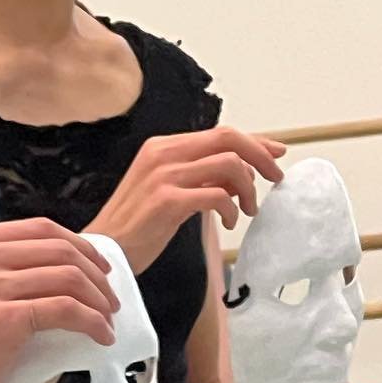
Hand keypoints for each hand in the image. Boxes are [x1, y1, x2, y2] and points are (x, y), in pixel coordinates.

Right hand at [0, 219, 118, 382]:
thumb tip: (55, 272)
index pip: (41, 227)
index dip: (80, 245)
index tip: (98, 269)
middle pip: (60, 247)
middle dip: (96, 272)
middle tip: (110, 298)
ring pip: (68, 275)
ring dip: (99, 298)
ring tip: (108, 319)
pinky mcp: (3, 318)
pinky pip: (66, 309)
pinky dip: (92, 321)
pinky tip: (101, 336)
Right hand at [88, 127, 286, 273]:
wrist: (105, 249)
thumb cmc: (136, 225)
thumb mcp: (169, 190)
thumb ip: (201, 177)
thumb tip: (242, 173)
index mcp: (162, 147)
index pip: (219, 133)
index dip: (253, 141)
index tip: (276, 153)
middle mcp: (162, 153)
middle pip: (228, 138)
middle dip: (260, 155)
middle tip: (276, 177)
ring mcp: (163, 175)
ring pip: (228, 164)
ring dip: (248, 187)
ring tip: (248, 209)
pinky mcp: (166, 200)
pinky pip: (217, 195)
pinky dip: (231, 209)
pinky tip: (228, 222)